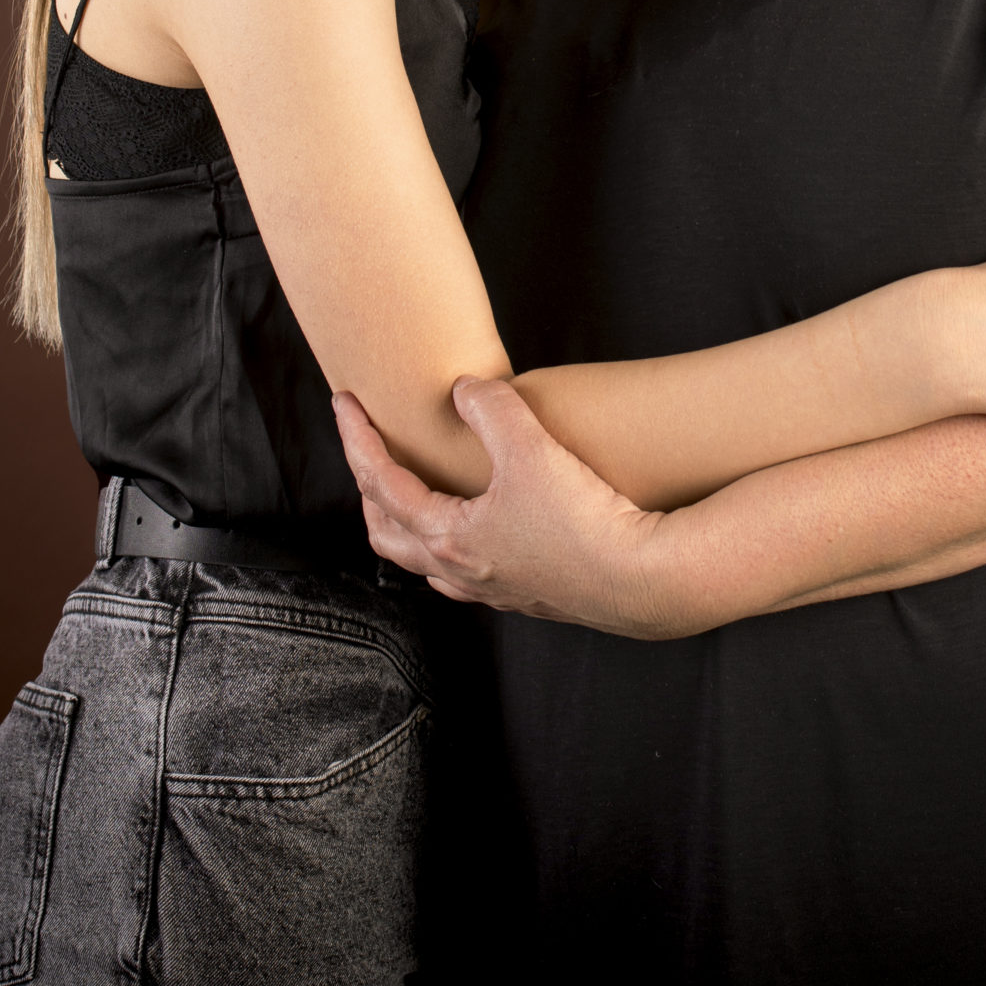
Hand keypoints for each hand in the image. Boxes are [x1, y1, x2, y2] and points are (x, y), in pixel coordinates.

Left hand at [332, 378, 688, 636]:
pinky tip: (474, 535)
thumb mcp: (532, 449)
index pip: (381, 483)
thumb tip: (464, 389)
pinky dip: (451, 550)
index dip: (356, 437)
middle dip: (369, 491)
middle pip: (388, 534)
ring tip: (412, 496)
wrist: (641, 581)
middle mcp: (461, 570)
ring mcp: (493, 589)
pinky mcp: (528, 595)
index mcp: (448, 537)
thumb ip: (492, 409)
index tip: (343, 402)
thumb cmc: (584, 522)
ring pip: (425, 563)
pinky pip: (467, 576)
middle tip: (369, 452)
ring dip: (406, 527)